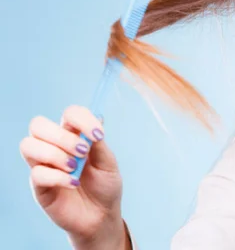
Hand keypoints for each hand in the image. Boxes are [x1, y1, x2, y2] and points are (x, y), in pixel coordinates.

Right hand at [20, 105, 124, 243]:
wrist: (102, 216)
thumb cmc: (105, 186)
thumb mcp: (108, 163)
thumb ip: (98, 143)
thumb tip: (96, 120)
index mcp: (74, 136)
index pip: (69, 114)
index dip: (81, 118)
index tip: (97, 135)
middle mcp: (54, 147)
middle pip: (39, 125)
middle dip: (62, 136)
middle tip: (83, 152)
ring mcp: (44, 165)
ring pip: (28, 145)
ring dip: (54, 153)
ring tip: (75, 167)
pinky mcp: (39, 186)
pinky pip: (37, 173)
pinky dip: (57, 176)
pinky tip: (73, 183)